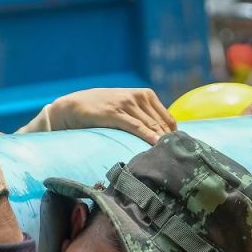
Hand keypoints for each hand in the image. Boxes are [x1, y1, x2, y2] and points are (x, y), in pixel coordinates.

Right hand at [45, 88, 175, 142]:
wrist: (74, 106)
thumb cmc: (101, 109)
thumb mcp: (126, 107)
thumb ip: (143, 115)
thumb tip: (161, 135)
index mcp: (145, 94)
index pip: (167, 117)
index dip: (174, 135)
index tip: (177, 150)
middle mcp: (138, 96)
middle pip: (161, 122)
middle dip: (169, 140)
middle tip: (177, 157)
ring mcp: (126, 104)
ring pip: (151, 125)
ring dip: (161, 140)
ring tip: (170, 155)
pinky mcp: (115, 113)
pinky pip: (136, 127)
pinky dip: (147, 136)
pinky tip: (155, 145)